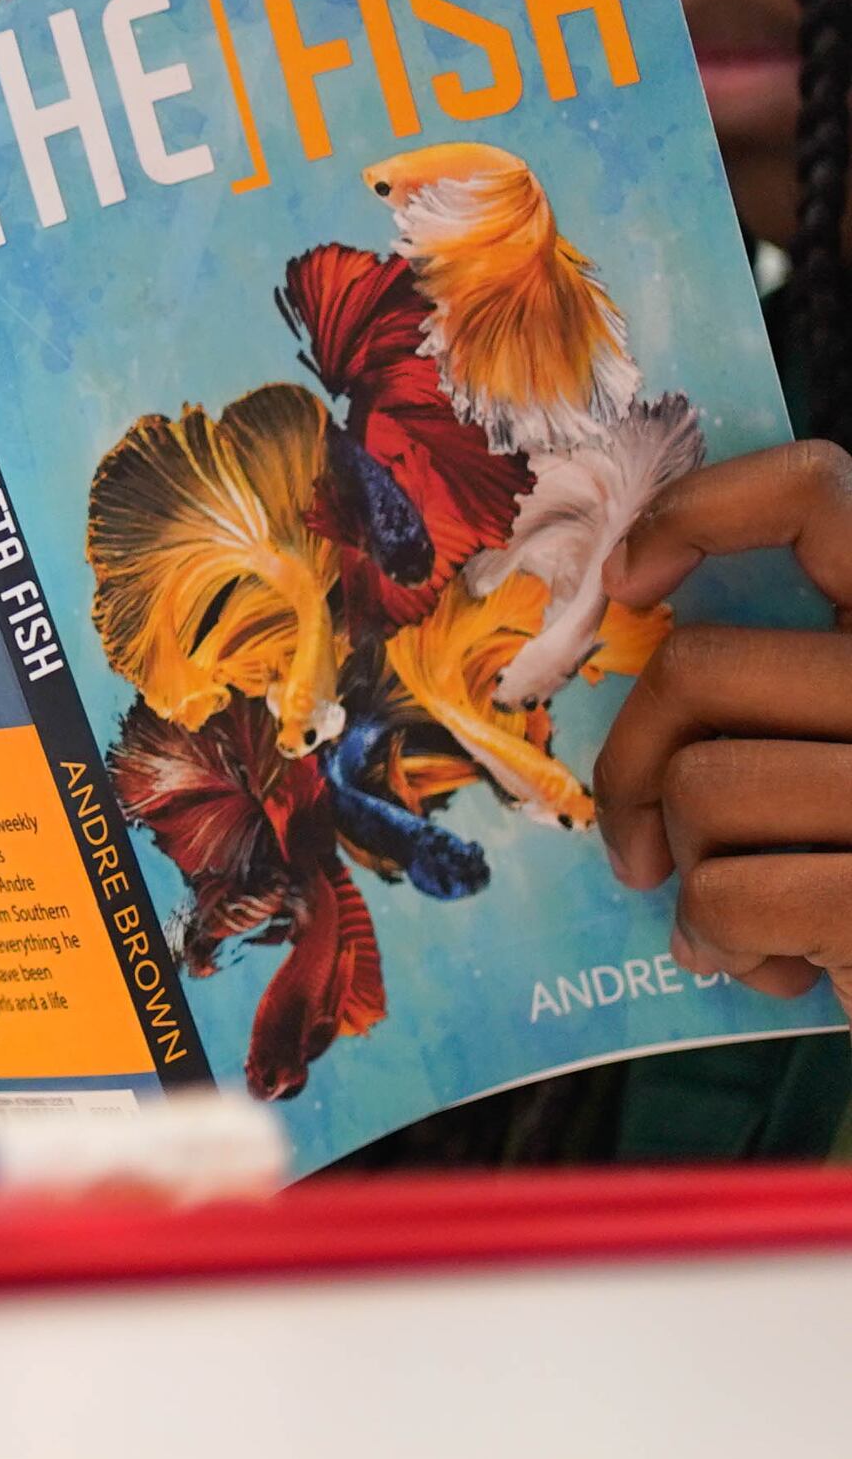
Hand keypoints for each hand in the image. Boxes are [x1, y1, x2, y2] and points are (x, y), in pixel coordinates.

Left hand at [596, 440, 851, 998]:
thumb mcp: (847, 736)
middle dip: (635, 765)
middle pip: (697, 668)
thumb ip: (790, 680)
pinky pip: (724, 895)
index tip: (628, 581)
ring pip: (700, 786)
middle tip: (636, 838)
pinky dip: (718, 940)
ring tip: (736, 909)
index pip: (820, 495)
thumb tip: (635, 607)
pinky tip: (765, 963)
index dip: (701, 512)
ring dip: (691, 864)